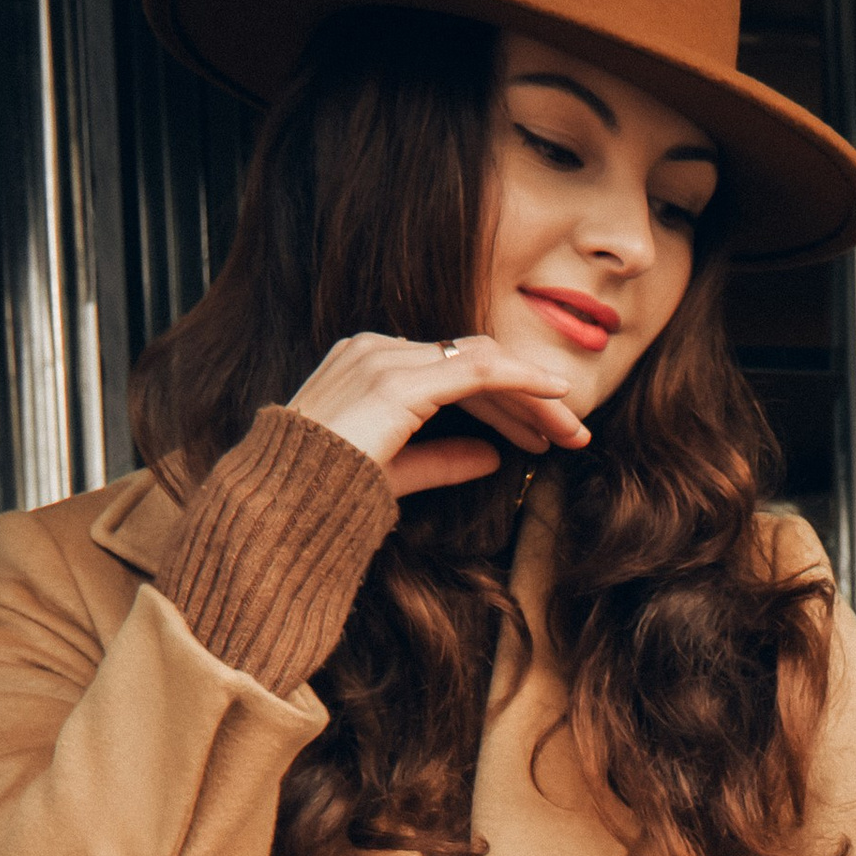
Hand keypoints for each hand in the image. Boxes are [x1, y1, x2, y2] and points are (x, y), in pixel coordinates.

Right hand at [287, 332, 591, 498]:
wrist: (282, 506)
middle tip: (573, 434)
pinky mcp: (399, 380)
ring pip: (481, 362)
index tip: (540, 438)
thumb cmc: (326, 496)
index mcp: (369, 365)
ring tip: (572, 430)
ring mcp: (385, 359)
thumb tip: (491, 457)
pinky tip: (555, 396)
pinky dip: (520, 381)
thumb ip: (442, 459)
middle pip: (471, 362)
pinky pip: (476, 371)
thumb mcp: (397, 474)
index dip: (503, 403)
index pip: (451, 372)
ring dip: (532, 396)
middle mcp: (376, 349)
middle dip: (526, 399)